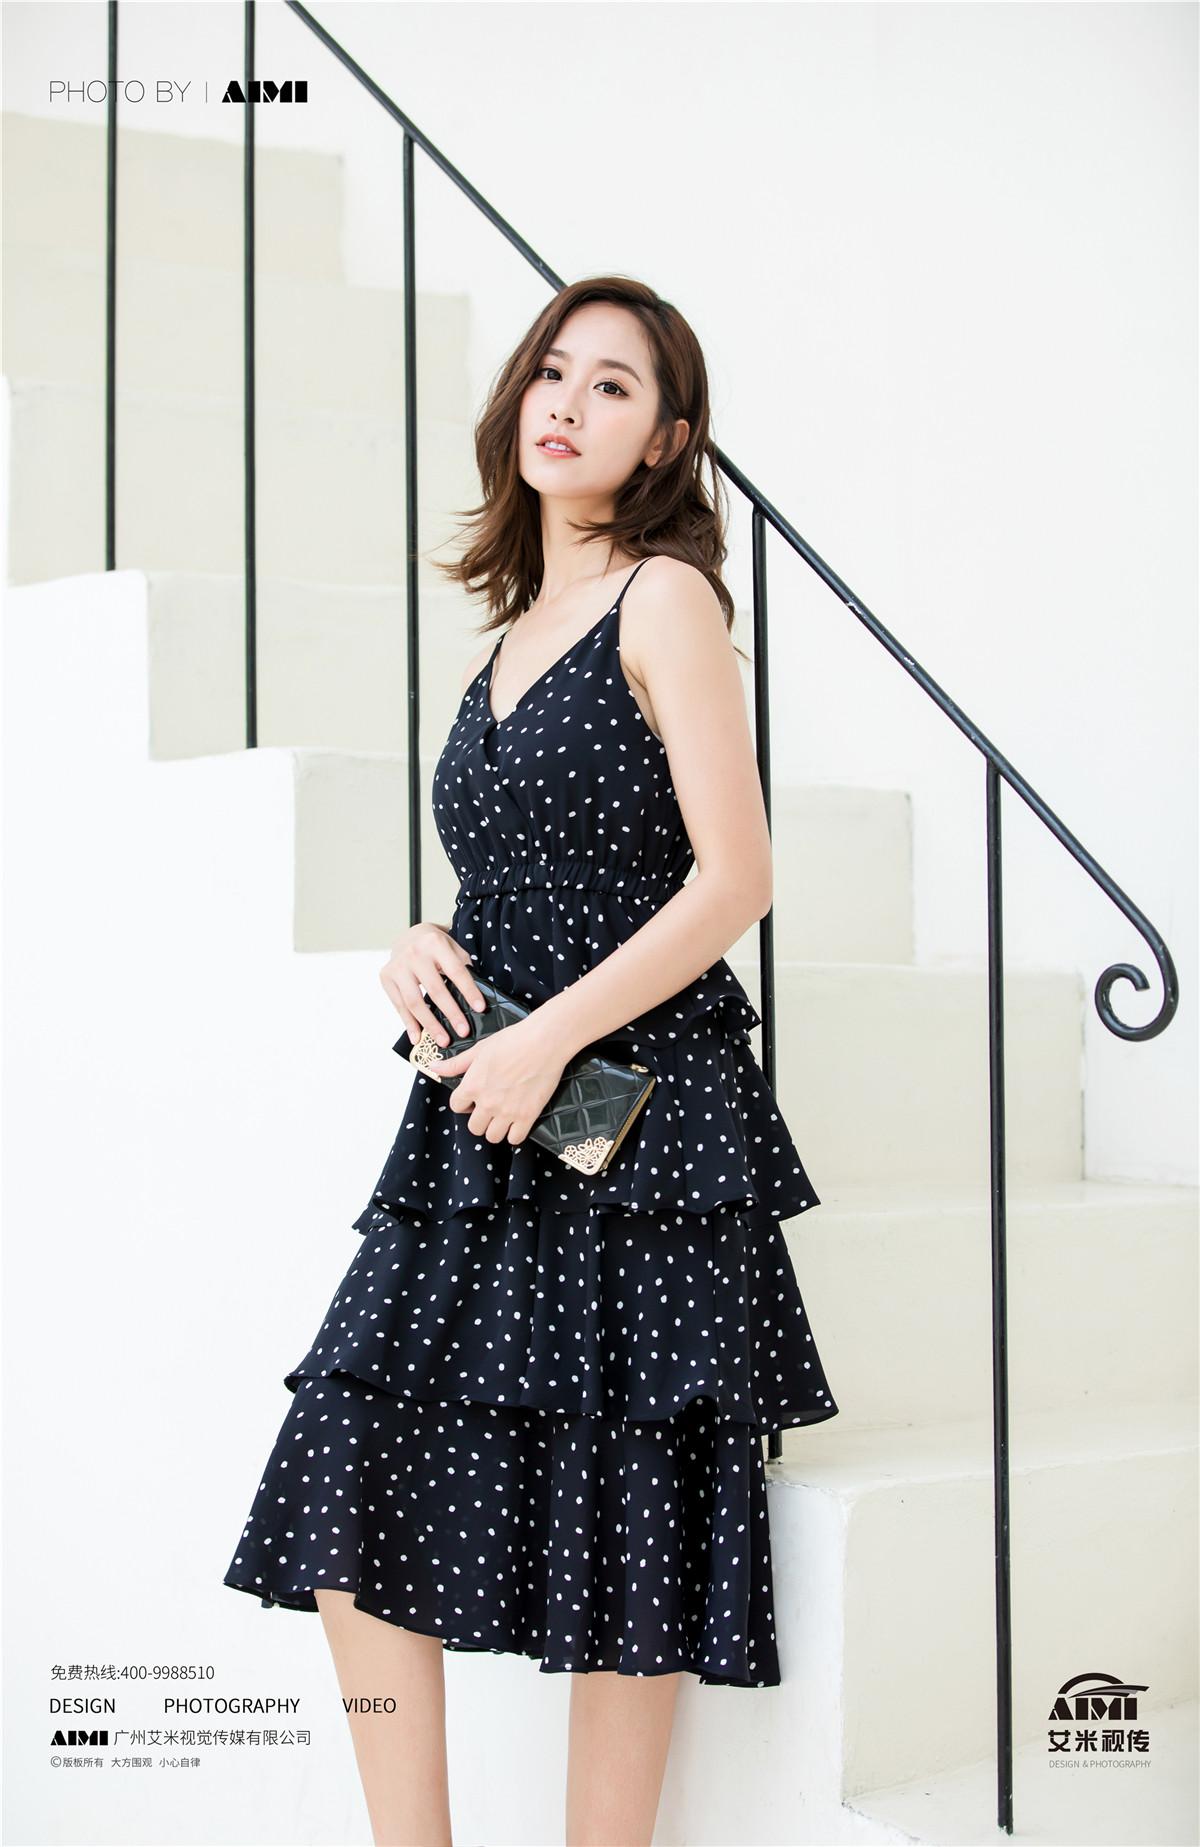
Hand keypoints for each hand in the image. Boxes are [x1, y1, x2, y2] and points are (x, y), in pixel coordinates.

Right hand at [379, 921, 486, 1048]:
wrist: (410, 936)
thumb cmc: (437, 946)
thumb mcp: (453, 947)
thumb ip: (464, 967)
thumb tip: (476, 998)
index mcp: (436, 943)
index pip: (456, 971)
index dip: (469, 991)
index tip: (479, 1008)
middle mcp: (414, 953)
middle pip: (435, 989)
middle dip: (451, 1013)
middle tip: (463, 1031)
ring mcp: (398, 966)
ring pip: (414, 1001)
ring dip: (430, 1024)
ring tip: (443, 1040)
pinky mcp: (386, 977)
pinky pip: (399, 1005)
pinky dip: (409, 1023)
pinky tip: (417, 1037)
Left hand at [435, 1014, 568, 1146]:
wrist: (543, 1041)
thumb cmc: (512, 1040)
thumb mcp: (479, 1049)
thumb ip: (456, 1063)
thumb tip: (434, 1066)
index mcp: (472, 1085)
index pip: (456, 1107)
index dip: (464, 1104)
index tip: (473, 1100)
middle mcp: (487, 1102)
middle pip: (474, 1127)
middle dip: (480, 1119)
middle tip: (490, 1109)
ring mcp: (507, 1111)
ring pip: (492, 1137)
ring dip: (496, 1129)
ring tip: (503, 1117)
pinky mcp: (527, 1116)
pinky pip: (515, 1139)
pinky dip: (515, 1134)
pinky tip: (517, 1122)